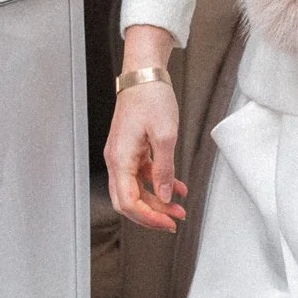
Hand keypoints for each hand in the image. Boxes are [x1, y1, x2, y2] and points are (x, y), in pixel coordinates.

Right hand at [105, 26, 187, 232]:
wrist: (144, 74)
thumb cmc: (150, 97)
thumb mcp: (165, 135)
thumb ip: (164, 169)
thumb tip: (164, 194)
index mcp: (120, 158)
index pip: (128, 201)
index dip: (147, 217)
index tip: (167, 223)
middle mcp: (116, 159)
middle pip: (129, 200)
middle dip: (152, 213)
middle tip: (175, 219)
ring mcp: (123, 155)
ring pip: (136, 189)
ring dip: (157, 200)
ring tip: (180, 207)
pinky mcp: (131, 150)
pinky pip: (142, 175)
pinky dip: (158, 183)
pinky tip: (177, 188)